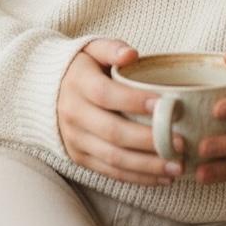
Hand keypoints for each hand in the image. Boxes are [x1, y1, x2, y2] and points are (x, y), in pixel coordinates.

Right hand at [57, 39, 184, 187]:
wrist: (44, 91)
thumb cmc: (81, 66)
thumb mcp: (91, 48)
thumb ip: (111, 48)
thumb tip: (131, 54)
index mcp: (78, 84)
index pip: (106, 95)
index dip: (135, 101)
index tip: (165, 104)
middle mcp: (73, 114)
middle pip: (113, 132)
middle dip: (149, 141)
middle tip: (181, 144)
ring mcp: (75, 139)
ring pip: (113, 158)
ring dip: (148, 166)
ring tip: (177, 167)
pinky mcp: (79, 157)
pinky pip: (109, 172)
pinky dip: (137, 177)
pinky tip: (161, 177)